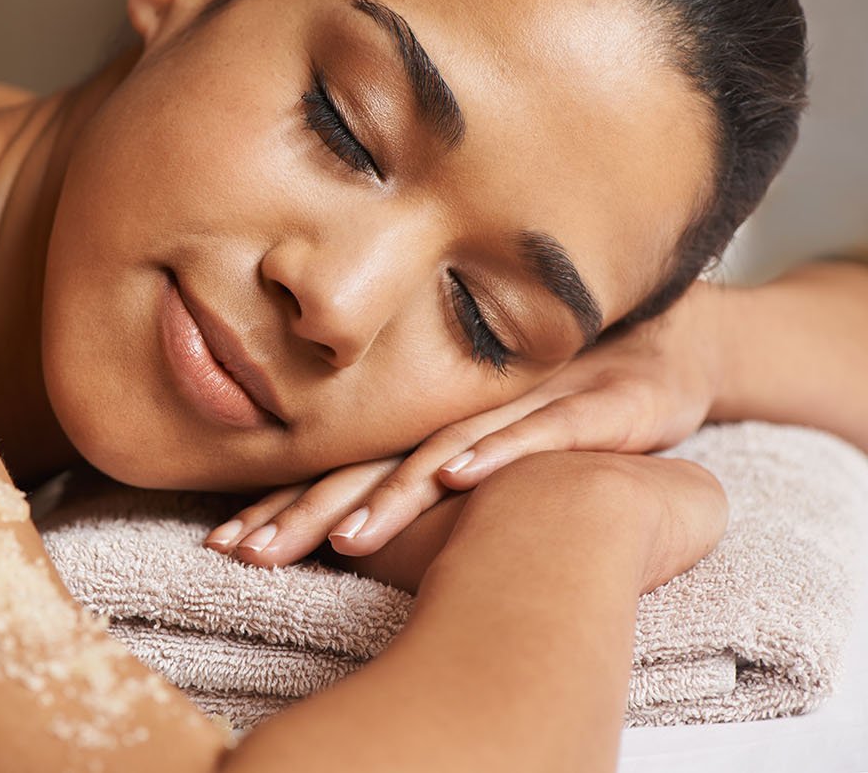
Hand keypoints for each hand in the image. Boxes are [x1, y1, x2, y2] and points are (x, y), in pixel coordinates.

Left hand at [205, 281, 728, 567]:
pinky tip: (461, 477)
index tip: (228, 545)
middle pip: (373, 464)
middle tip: (252, 552)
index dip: (285, 506)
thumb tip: (345, 539)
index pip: (343, 470)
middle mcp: (462, 412)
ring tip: (348, 538)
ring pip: (445, 451)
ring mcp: (523, 405)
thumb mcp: (485, 451)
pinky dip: (498, 452)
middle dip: (309, 512)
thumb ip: (420, 485)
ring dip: (394, 495)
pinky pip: (538, 432)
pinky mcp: (592, 406)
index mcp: (427, 425)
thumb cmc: (563, 410)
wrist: (673, 349)